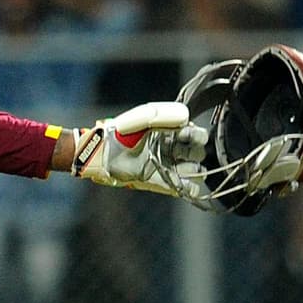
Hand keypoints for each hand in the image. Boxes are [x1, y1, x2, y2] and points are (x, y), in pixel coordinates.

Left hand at [71, 101, 207, 197]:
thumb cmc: (122, 132)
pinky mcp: (162, 182)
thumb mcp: (142, 117)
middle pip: (198, 153)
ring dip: (192, 170)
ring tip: (178, 169)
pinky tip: (185, 185)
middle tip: (177, 153)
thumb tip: (186, 118)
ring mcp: (169, 166)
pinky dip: (189, 187)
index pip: (197, 135)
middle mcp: (174, 149)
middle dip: (192, 153)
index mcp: (173, 132)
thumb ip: (164, 114)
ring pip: (195, 170)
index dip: (195, 136)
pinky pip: (184, 187)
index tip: (183, 136)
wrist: (104, 154)